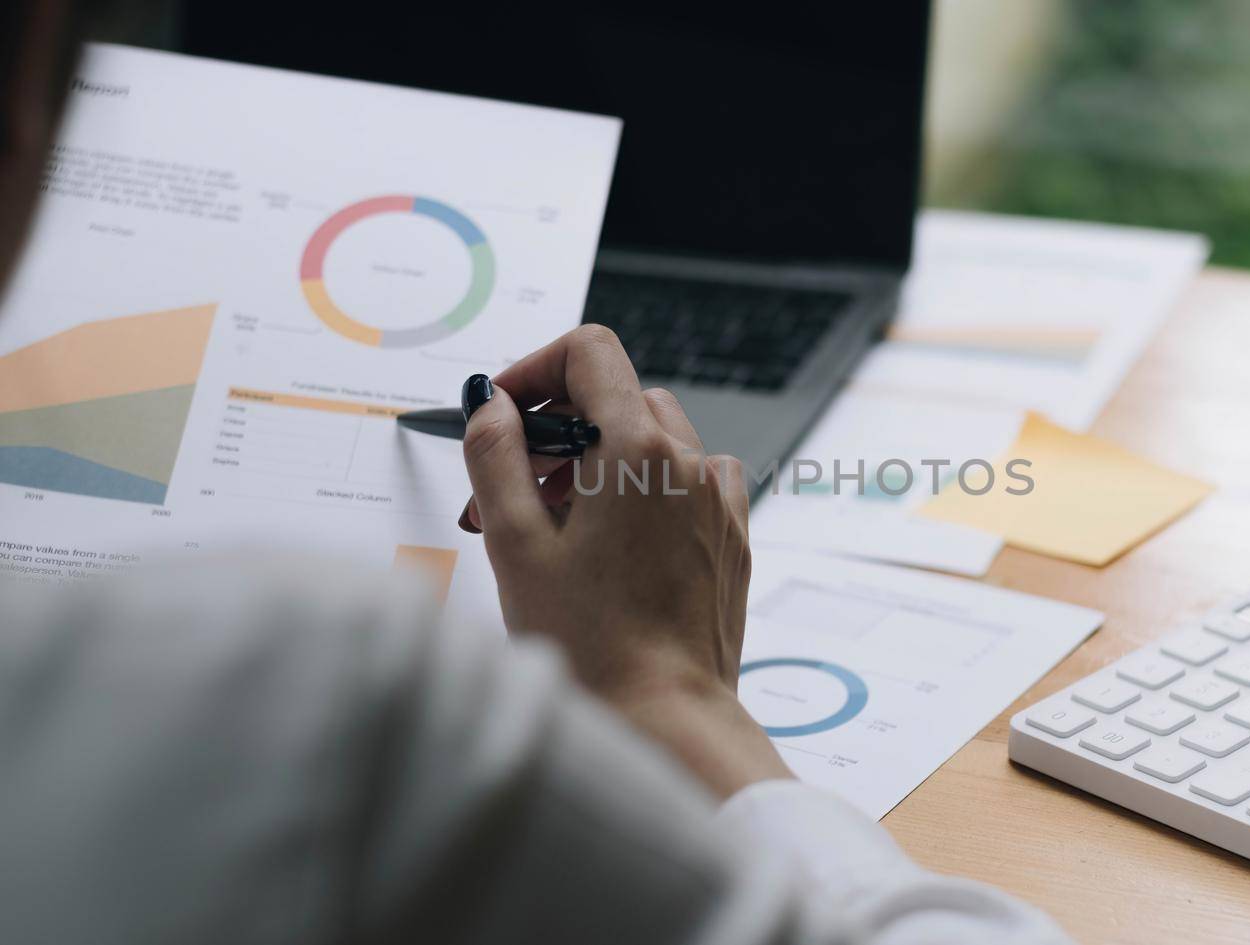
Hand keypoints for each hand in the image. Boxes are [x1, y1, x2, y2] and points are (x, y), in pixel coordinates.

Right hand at [459, 325, 789, 796]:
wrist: (666, 717)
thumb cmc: (590, 644)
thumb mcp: (515, 544)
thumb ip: (495, 457)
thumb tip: (493, 405)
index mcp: (637, 449)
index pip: (590, 352)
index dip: (537, 369)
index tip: (505, 413)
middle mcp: (691, 462)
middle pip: (619, 396)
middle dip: (558, 429)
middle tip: (510, 491)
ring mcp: (719, 499)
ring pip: (654, 440)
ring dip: (599, 462)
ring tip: (553, 529)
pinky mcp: (732, 536)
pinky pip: (687, 483)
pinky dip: (646, 493)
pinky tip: (612, 548)